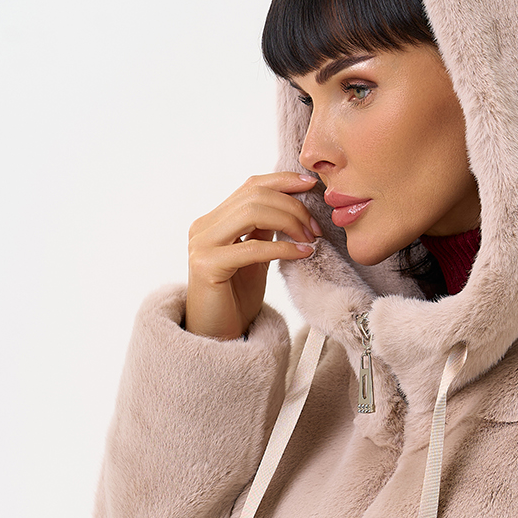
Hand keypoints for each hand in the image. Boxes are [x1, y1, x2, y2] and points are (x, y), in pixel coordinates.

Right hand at [184, 172, 322, 339]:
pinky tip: (303, 254)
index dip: (282, 181)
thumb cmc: (235, 300)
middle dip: (293, 207)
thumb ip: (263, 231)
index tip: (311, 185)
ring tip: (310, 239)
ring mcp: (202, 245)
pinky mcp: (207, 266)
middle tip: (316, 227)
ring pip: (252, 212)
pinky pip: (252, 248)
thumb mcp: (254, 258)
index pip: (250, 186)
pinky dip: (283, 247)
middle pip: (254, 196)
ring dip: (290, 222)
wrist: (216, 336)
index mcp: (213, 221)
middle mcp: (203, 227)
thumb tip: (288, 207)